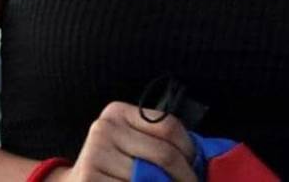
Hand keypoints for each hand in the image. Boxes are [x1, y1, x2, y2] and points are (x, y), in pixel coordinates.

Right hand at [57, 101, 196, 180]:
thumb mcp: (131, 143)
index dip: (190, 149)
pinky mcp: (88, 180)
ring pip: (150, 178)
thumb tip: (200, 157)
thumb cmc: (112, 164)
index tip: (198, 167)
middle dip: (185, 175)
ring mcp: (94, 156)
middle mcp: (104, 129)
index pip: (168, 125)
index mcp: (118, 113)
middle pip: (163, 154)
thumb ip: (159, 143)